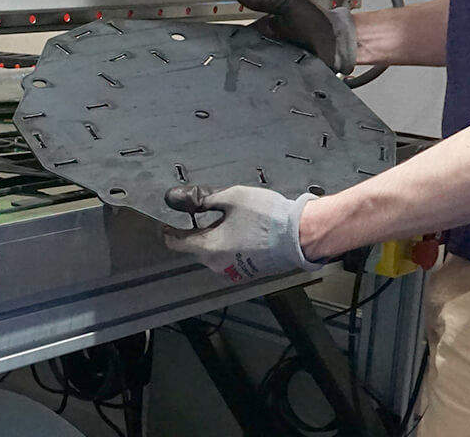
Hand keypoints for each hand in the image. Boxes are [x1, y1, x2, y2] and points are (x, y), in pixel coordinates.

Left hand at [162, 185, 323, 282]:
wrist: (302, 235)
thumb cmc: (269, 218)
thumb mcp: (230, 198)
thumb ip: (200, 199)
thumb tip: (176, 198)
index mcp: (209, 248)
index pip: (176, 243)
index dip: (169, 230)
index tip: (167, 221)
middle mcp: (219, 265)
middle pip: (196, 248)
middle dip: (197, 231)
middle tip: (207, 212)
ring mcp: (235, 271)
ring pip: (214, 254)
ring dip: (216, 238)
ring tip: (231, 220)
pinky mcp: (250, 272)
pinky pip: (231, 258)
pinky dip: (231, 246)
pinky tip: (245, 231)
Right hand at [234, 0, 356, 73]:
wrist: (341, 41)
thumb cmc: (318, 20)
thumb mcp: (289, 3)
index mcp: (267, 28)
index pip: (243, 34)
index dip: (231, 38)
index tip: (219, 43)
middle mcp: (269, 46)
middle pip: (247, 54)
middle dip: (237, 58)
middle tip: (226, 63)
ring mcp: (277, 62)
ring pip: (257, 68)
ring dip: (250, 70)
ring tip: (239, 75)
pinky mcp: (286, 76)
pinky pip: (271, 79)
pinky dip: (265, 81)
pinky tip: (257, 83)